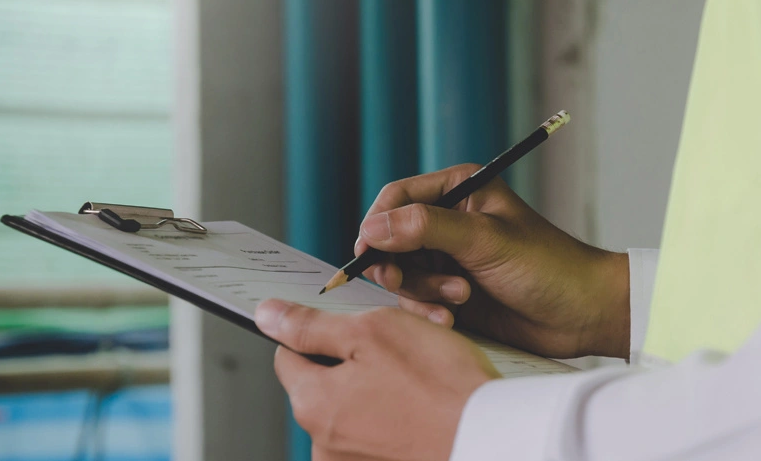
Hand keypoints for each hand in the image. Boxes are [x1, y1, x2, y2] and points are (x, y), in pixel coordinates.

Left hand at [255, 299, 498, 460]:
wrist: (493, 437)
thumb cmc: (441, 385)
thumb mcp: (372, 332)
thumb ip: (311, 325)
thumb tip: (267, 316)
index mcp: (312, 404)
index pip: (288, 353)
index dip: (321, 330)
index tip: (353, 325)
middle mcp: (323, 444)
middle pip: (323, 383)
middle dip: (355, 360)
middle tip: (400, 347)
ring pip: (353, 406)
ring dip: (378, 387)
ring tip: (420, 378)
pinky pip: (377, 430)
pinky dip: (396, 415)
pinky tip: (424, 404)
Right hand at [355, 164, 629, 358]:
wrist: (580, 314)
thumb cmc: (547, 266)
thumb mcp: (485, 240)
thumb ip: (427, 228)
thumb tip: (373, 228)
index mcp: (459, 190)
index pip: (397, 197)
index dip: (376, 224)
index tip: (365, 253)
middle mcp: (448, 221)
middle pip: (390, 239)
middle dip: (399, 265)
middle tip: (404, 284)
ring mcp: (448, 259)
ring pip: (401, 274)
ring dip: (422, 292)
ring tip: (460, 298)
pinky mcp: (450, 293)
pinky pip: (416, 301)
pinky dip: (428, 312)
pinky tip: (453, 320)